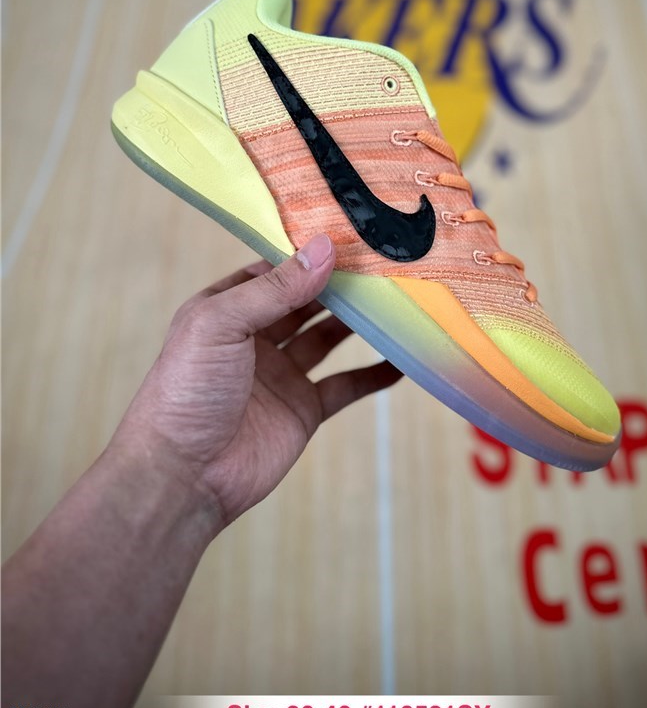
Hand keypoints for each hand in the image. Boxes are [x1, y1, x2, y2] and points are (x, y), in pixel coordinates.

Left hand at [113, 234, 401, 530]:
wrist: (183, 476)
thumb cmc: (186, 390)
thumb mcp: (222, 324)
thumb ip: (275, 288)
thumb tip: (324, 249)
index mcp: (225, 308)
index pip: (273, 269)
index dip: (306, 252)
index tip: (349, 231)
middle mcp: (253, 337)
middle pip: (305, 300)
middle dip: (338, 282)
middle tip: (381, 260)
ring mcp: (280, 374)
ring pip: (327, 337)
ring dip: (358, 321)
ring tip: (396, 299)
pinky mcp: (302, 410)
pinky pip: (344, 386)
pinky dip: (373, 374)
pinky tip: (403, 360)